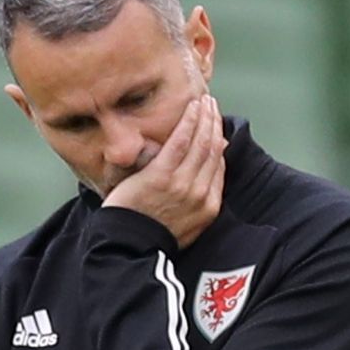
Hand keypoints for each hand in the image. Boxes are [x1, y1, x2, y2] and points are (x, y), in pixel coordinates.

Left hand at [102, 94, 226, 248]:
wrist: (130, 248)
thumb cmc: (153, 235)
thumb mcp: (188, 223)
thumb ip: (202, 196)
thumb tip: (214, 166)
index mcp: (209, 207)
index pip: (219, 166)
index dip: (218, 142)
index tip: (215, 126)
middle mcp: (200, 194)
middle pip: (213, 151)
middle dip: (214, 124)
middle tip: (212, 106)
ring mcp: (182, 185)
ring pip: (201, 144)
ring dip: (205, 118)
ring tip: (205, 101)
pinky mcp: (162, 176)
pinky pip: (180, 143)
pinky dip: (189, 122)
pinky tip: (192, 107)